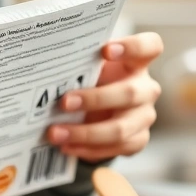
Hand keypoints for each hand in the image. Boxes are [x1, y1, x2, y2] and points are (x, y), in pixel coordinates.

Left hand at [47, 33, 163, 162]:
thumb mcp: (88, 69)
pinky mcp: (138, 140)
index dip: (132, 47)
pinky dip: (88, 149)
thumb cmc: (93, 81)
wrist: (99, 111)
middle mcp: (146, 89)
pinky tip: (66, 146)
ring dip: (84, 133)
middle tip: (63, 102)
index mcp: (137, 63)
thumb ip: (79, 65)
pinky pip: (116, 148)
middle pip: (130, 94)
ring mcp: (144, 116)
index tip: (105, 50)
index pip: (149, 46)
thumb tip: (46, 68)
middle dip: (94, 99)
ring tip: (55, 133)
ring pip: (120, 129)